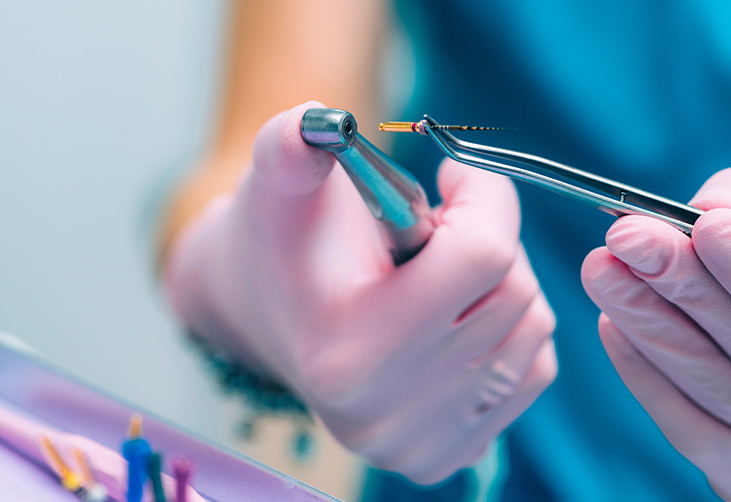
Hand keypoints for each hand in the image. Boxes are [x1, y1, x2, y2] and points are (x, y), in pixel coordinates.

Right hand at [165, 102, 556, 483]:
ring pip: (531, 329)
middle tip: (437, 228)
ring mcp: (417, 443)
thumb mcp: (279, 182)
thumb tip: (319, 121)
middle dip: (489, 237)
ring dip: (501, 282)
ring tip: (439, 273)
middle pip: (513, 294)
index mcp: (346, 349)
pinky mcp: (445, 454)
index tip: (454, 177)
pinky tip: (454, 316)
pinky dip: (508, 328)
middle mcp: (383, 413)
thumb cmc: (281, 240)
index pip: (482, 256)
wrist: (267, 311)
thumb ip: (293, 144)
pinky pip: (532, 369)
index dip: (482, 194)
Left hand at [582, 168, 730, 499]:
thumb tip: (703, 210)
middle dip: (679, 281)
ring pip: (702, 375)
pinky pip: (686, 426)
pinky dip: (646, 375)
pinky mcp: (730, 465)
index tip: (702, 225)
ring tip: (600, 268)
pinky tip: (609, 326)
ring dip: (646, 319)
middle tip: (626, 237)